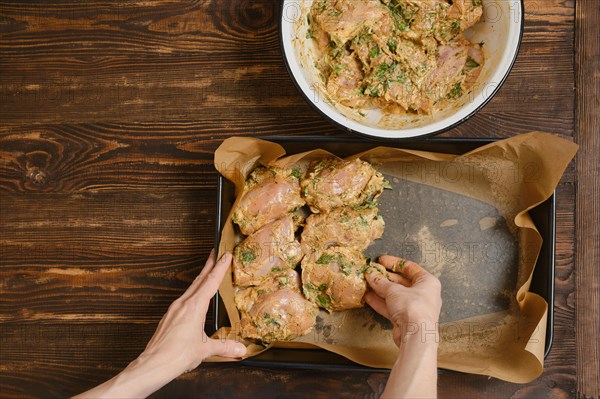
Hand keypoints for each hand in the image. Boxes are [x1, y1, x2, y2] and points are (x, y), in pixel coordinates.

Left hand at [141, 250, 246, 373]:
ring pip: (191, 288)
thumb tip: (240, 350)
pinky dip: (193, 292)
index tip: (225, 254)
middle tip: (216, 253)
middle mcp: (183, 304)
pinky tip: (195, 298)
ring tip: (208, 272)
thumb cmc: (176, 356)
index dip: (220, 267)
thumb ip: (224, 347)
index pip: (210, 282)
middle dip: (209, 265)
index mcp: (194, 307)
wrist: (153, 364)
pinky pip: (184, 299)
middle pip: (199, 280)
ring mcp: (174, 310)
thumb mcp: (205, 350)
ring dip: (201, 278)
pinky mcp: (169, 317)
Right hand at [365, 255, 441, 347]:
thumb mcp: (394, 290)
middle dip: (384, 278)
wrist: (416, 335)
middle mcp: (423, 294)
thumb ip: (381, 282)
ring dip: (380, 290)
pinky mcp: (405, 319)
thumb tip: (370, 274)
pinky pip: (391, 307)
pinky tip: (367, 297)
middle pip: (401, 282)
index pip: (410, 267)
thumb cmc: (413, 307)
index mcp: (427, 282)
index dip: (394, 263)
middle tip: (371, 272)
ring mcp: (414, 308)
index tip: (381, 261)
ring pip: (395, 295)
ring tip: (366, 283)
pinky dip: (380, 302)